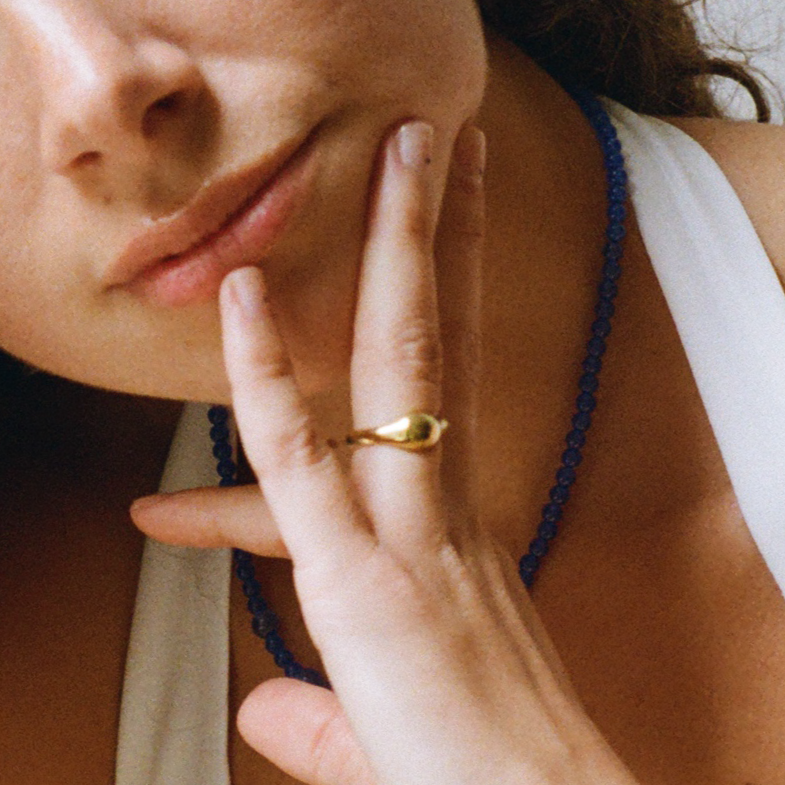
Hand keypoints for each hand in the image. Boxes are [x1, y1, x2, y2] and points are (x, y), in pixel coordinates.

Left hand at [133, 122, 638, 784]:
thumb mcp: (388, 727)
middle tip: (434, 143)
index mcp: (453, 524)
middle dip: (435, 232)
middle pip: (440, 337)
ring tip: (398, 154)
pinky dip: (267, 376)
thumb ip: (318, 710)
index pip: (421, 397)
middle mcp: (443, 505)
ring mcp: (409, 530)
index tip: (391, 247)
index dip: (402, 319)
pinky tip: (239, 298)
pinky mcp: (363, 579)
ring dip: (395, 251)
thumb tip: (260, 705)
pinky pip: (303, 452)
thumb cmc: (477, 775)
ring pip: (400, 361)